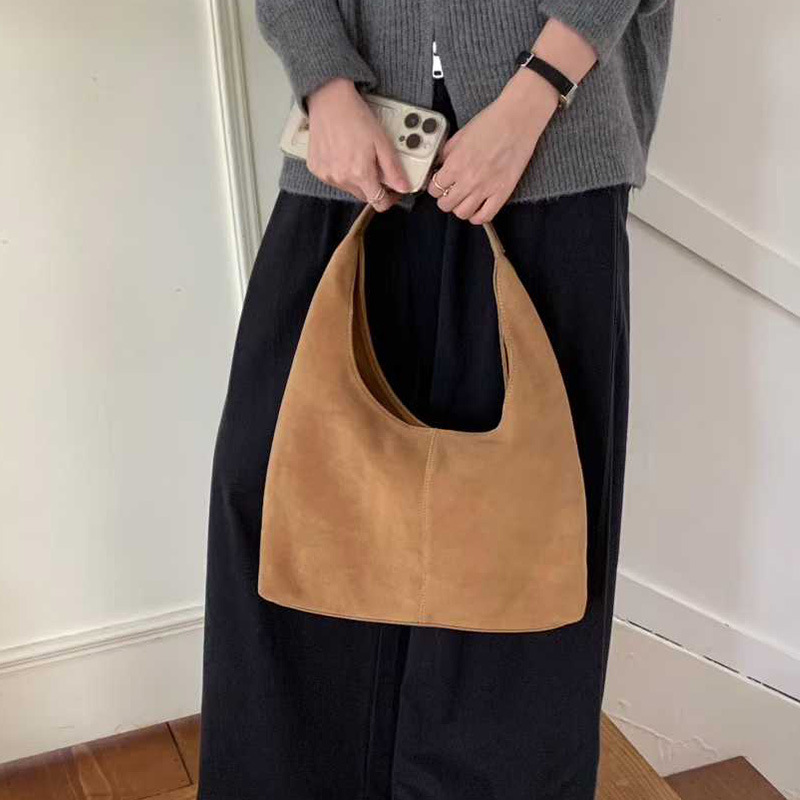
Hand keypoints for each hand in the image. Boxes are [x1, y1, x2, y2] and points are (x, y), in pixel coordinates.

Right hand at [306, 78, 410, 210]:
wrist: (330, 101)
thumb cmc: (355, 117)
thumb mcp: (382, 142)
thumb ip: (393, 169)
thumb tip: (404, 188)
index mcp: (360, 174)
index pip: (378, 202)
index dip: (389, 199)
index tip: (393, 191)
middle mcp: (341, 178)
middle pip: (364, 195)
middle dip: (373, 185)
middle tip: (375, 166)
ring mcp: (327, 175)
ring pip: (349, 188)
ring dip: (356, 178)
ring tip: (357, 155)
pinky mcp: (316, 169)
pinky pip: (333, 179)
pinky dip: (340, 171)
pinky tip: (343, 154)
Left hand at [426, 69, 558, 223]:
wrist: (518, 119)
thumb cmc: (491, 123)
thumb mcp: (460, 135)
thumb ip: (447, 154)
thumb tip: (439, 166)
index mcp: (455, 164)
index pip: (434, 189)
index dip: (434, 187)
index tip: (439, 184)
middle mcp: (468, 179)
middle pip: (445, 205)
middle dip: (444, 199)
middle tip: (450, 192)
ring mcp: (485, 188)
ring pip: (462, 213)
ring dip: (459, 208)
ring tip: (463, 200)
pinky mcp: (502, 192)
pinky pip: (485, 216)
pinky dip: (478, 217)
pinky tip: (477, 209)